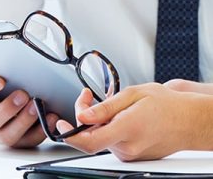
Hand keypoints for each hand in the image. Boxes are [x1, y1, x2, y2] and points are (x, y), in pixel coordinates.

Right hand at [0, 77, 57, 147]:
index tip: (0, 80)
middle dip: (8, 109)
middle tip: (22, 94)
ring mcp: (0, 135)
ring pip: (10, 135)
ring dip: (24, 120)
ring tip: (36, 106)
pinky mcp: (18, 142)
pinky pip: (30, 140)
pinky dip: (42, 130)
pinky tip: (50, 117)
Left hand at [56, 83, 212, 160]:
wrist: (188, 120)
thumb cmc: (165, 104)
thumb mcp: (132, 95)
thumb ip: (104, 108)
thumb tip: (82, 115)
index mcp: (127, 129)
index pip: (89, 142)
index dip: (70, 135)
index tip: (61, 124)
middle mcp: (128, 147)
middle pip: (91, 136)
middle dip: (83, 116)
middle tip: (87, 96)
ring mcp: (131, 154)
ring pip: (100, 138)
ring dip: (95, 121)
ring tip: (106, 103)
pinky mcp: (133, 155)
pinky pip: (111, 142)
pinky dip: (106, 128)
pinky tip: (116, 115)